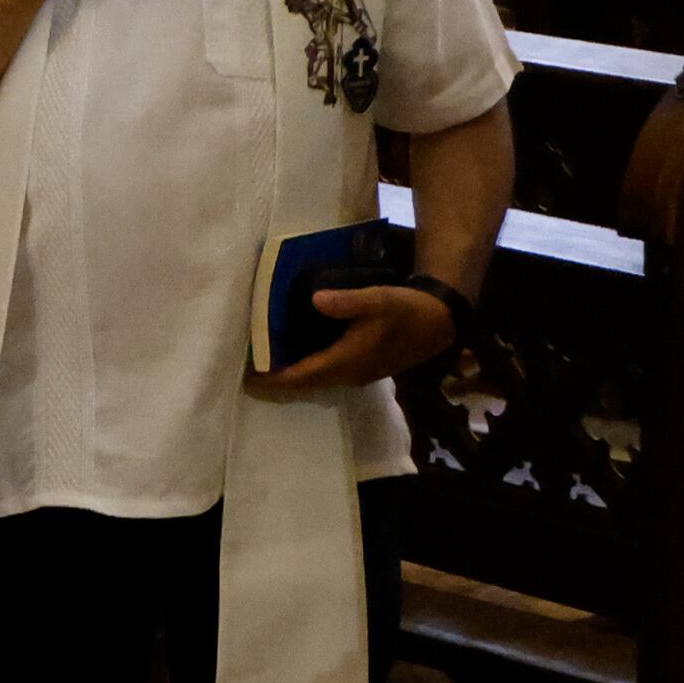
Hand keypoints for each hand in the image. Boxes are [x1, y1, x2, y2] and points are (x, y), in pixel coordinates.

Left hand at [250, 279, 464, 396]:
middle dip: (276, 378)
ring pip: (315, 379)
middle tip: (247, 366)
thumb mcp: (376, 299)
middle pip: (304, 383)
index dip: (273, 378)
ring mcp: (356, 374)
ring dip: (291, 374)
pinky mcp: (362, 368)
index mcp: (346, 362)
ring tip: (264, 359)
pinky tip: (295, 352)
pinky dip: (306, 367)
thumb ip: (346, 301)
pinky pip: (326, 373)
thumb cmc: (405, 310)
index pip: (301, 377)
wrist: (437, 322)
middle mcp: (348, 375)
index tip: (246, 376)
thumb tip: (315, 299)